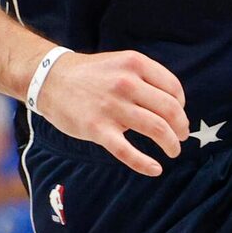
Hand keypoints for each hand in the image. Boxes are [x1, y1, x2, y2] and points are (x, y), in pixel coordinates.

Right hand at [33, 48, 188, 177]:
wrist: (49, 79)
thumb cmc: (89, 75)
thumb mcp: (120, 63)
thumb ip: (145, 78)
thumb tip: (173, 105)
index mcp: (135, 64)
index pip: (173, 89)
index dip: (182, 106)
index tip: (179, 116)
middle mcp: (126, 83)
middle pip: (170, 110)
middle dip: (181, 127)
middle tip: (182, 137)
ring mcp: (112, 107)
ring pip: (157, 129)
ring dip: (171, 144)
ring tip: (173, 151)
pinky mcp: (97, 129)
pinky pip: (127, 151)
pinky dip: (145, 164)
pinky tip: (155, 169)